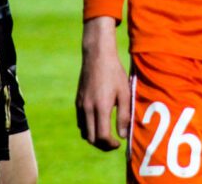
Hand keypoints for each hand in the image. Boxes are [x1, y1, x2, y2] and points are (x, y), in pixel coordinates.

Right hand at [75, 17, 130, 150]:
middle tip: (113, 143)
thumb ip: (124, 115)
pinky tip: (98, 123)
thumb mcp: (124, 93)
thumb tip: (123, 135)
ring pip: (84, 132)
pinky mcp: (78, 101)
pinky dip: (88, 128)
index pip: (102, 137)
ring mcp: (81, 105)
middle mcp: (88, 109)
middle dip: (102, 145)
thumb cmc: (114, 73)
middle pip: (91, 139)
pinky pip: (80, 122)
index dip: (110, 145)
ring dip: (95, 138)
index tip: (118, 143)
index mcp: (101, 108)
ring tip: (106, 134)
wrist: (97, 56)